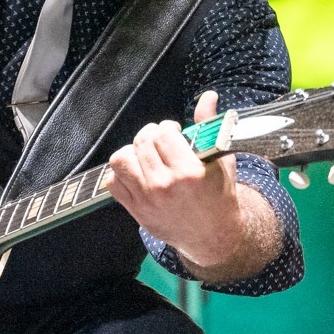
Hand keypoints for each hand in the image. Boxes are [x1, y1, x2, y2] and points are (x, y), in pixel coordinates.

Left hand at [106, 91, 242, 270]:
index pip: (162, 134)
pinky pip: (113, 182)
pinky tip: (138, 172)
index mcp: (188, 173)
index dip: (167, 128)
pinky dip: (121, 173)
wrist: (214, 236)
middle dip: (150, 135)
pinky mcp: (136, 211)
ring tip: (146, 155)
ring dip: (132, 152)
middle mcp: (164, 186)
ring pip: (121, 160)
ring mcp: (147, 200)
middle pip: (141, 142)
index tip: (174, 132)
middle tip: (161, 141)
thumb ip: (209, 126)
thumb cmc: (220, 196)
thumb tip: (208, 97)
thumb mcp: (221, 160)